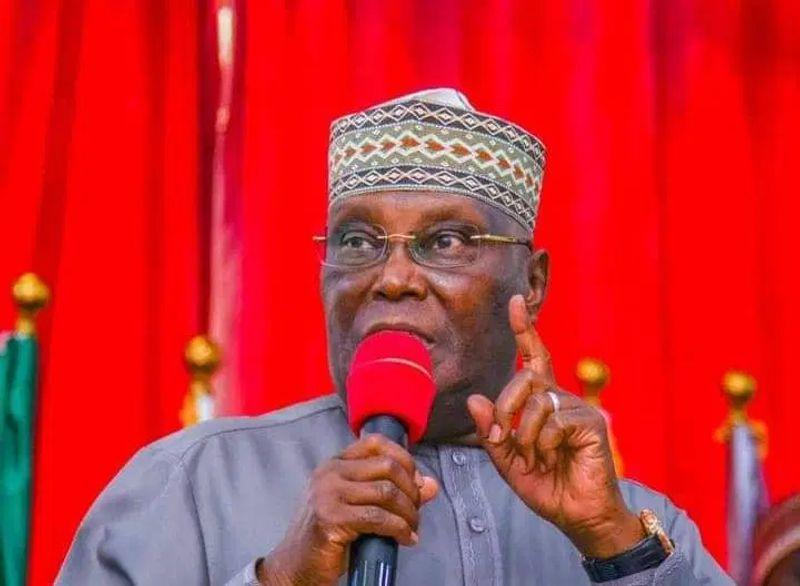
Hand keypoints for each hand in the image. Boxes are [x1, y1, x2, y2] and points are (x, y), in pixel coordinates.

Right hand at [258, 434, 438, 584]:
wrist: (296, 566)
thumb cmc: (330, 536)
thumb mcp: (362, 507)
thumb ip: (394, 492)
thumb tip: (431, 485)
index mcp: (335, 464)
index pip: (376, 442)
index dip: (404, 459)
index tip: (416, 483)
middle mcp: (329, 473)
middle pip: (387, 466)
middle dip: (411, 490)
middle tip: (415, 511)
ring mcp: (327, 494)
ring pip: (386, 492)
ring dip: (408, 513)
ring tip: (411, 528)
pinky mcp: (330, 518)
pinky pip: (377, 518)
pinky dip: (399, 529)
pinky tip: (405, 539)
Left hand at [466, 295, 642, 558]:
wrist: (579, 517)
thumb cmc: (547, 487)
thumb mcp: (508, 461)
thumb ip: (493, 431)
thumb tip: (475, 399)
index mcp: (542, 403)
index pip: (534, 358)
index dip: (525, 329)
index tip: (516, 302)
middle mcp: (560, 399)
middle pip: (525, 376)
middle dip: (504, 407)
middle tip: (499, 439)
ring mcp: (578, 410)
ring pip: (537, 400)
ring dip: (523, 434)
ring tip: (535, 458)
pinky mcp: (591, 423)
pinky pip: (554, 420)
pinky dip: (543, 443)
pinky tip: (553, 458)